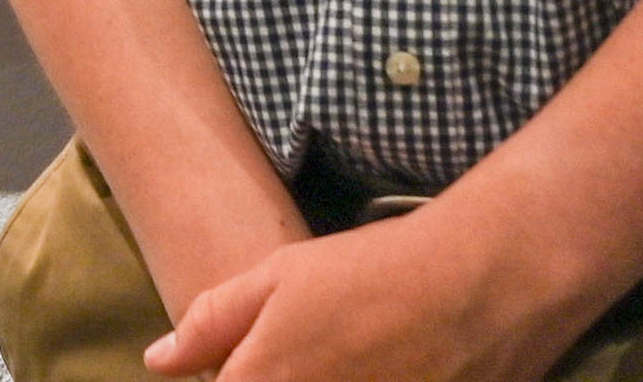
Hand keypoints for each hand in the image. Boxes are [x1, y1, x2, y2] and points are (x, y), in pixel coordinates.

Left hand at [145, 199, 615, 381]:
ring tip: (350, 357)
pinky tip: (379, 369)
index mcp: (267, 380)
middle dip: (272, 378)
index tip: (248, 366)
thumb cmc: (374, 272)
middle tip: (307, 353)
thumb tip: (158, 361)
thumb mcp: (280, 277)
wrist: (484, 284)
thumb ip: (212, 323)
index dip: (229, 379)